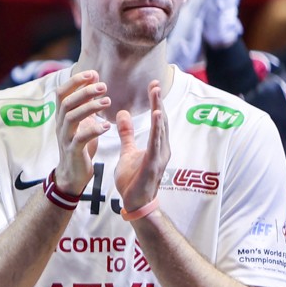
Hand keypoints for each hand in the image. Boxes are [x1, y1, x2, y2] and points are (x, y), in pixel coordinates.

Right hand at [51, 69, 110, 193]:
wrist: (72, 174)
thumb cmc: (79, 145)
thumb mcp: (82, 122)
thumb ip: (86, 104)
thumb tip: (95, 81)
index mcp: (62, 116)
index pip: (62, 93)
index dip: (75, 81)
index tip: (93, 74)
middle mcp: (60, 125)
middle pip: (66, 102)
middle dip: (84, 92)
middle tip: (103, 86)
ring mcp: (65, 138)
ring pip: (71, 117)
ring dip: (89, 107)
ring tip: (107, 102)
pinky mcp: (73, 151)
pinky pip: (80, 138)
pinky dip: (94, 130)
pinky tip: (107, 126)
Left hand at [113, 80, 169, 212]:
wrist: (135, 203)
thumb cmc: (133, 179)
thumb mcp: (128, 151)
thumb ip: (127, 133)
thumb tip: (123, 113)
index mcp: (156, 144)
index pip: (156, 119)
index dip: (155, 102)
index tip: (153, 84)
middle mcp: (162, 148)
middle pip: (161, 121)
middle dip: (159, 102)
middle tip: (156, 83)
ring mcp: (160, 156)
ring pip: (160, 130)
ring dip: (159, 111)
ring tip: (156, 94)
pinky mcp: (154, 164)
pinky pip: (156, 144)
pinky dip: (157, 129)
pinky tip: (156, 116)